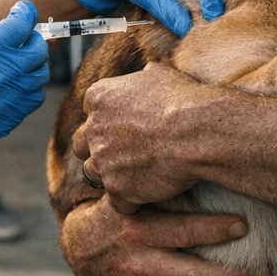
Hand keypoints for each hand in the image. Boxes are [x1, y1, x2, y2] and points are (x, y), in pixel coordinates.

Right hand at [0, 1, 48, 201]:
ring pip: (42, 73)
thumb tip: (11, 36)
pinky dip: (30, 88)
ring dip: (33, 65)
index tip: (22, 12)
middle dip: (33, 40)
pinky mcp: (14, 117)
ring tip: (18, 66)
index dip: (25, 13)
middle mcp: (4, 73)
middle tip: (24, 40)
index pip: (22, 23)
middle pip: (39, 48)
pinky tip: (15, 87)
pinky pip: (35, 96)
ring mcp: (12, 97)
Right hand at [61, 198, 265, 275]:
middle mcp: (138, 264)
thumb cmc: (117, 213)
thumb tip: (207, 173)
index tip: (245, 226)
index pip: (183, 232)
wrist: (79, 247)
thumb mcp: (134, 196)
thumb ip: (165, 191)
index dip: (217, 230)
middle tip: (263, 270)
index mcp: (136, 231)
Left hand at [73, 64, 209, 209]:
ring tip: (136, 175)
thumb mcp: (160, 74)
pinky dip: (131, 200)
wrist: (195, 132)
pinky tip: (149, 194)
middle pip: (81, 144)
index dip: (107, 120)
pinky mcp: (116, 188)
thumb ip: (144, 77)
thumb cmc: (182, 99)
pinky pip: (117, 201)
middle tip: (121, 153)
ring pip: (93, 174)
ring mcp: (102, 161)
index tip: (123, 126)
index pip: (90, 111)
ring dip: (110, 175)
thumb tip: (146, 73)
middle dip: (97, 149)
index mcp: (98, 97)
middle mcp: (93, 129)